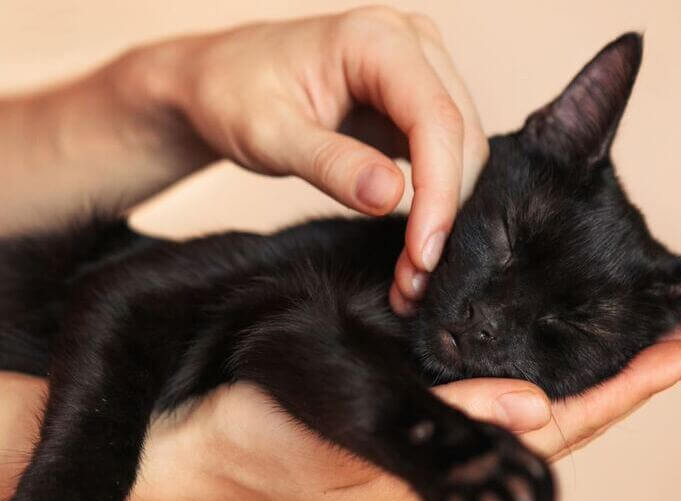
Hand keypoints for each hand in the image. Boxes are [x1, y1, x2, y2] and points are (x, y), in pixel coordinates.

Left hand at [141, 7, 486, 313]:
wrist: (218, 80)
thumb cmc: (232, 93)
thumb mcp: (268, 134)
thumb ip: (330, 164)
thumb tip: (391, 199)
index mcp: (377, 38)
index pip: (436, 119)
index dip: (439, 191)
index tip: (422, 254)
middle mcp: (412, 44)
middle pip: (461, 136)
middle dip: (445, 212)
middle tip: (414, 280)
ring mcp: (421, 70)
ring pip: (463, 150)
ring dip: (446, 214)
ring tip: (412, 274)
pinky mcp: (418, 103)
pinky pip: (447, 154)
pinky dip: (436, 203)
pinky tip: (414, 245)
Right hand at [163, 318, 680, 500]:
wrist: (194, 445)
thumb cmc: (259, 441)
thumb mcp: (353, 433)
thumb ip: (442, 425)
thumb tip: (537, 411)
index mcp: (451, 477)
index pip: (563, 430)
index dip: (629, 391)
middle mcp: (457, 462)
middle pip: (567, 420)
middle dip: (631, 379)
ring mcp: (440, 444)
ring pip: (537, 408)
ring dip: (597, 373)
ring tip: (652, 339)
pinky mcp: (418, 418)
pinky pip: (493, 395)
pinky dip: (539, 366)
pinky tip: (560, 346)